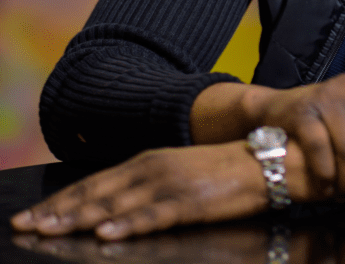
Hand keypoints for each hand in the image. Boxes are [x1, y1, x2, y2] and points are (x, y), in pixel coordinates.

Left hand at [10, 142, 271, 240]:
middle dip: (59, 211)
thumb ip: (146, 185)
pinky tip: (107, 234)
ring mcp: (172, 184)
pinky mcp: (192, 201)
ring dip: (81, 219)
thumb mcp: (179, 172)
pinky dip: (128, 224)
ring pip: (117, 205)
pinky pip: (154, 215)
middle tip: (26, 226)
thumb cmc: (223, 171)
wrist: (266, 161)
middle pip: (98, 193)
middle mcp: (154, 168)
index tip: (32, 215)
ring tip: (51, 231)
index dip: (62, 200)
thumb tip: (110, 206)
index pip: (96, 183)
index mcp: (149, 161)